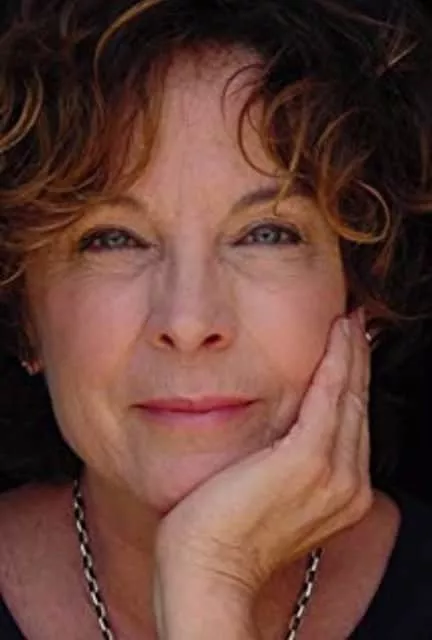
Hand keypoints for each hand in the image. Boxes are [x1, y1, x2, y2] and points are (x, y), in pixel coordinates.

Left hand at [154, 310, 371, 636]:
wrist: (206, 572)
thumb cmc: (223, 534)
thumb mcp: (266, 495)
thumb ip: (284, 465)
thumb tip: (278, 435)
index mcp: (342, 494)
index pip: (349, 423)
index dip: (350, 381)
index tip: (346, 347)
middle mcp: (349, 484)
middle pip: (356, 405)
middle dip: (356, 359)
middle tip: (353, 321)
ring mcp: (334, 474)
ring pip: (348, 396)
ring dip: (350, 353)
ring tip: (347, 320)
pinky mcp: (308, 460)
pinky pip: (329, 396)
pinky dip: (335, 361)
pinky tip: (336, 333)